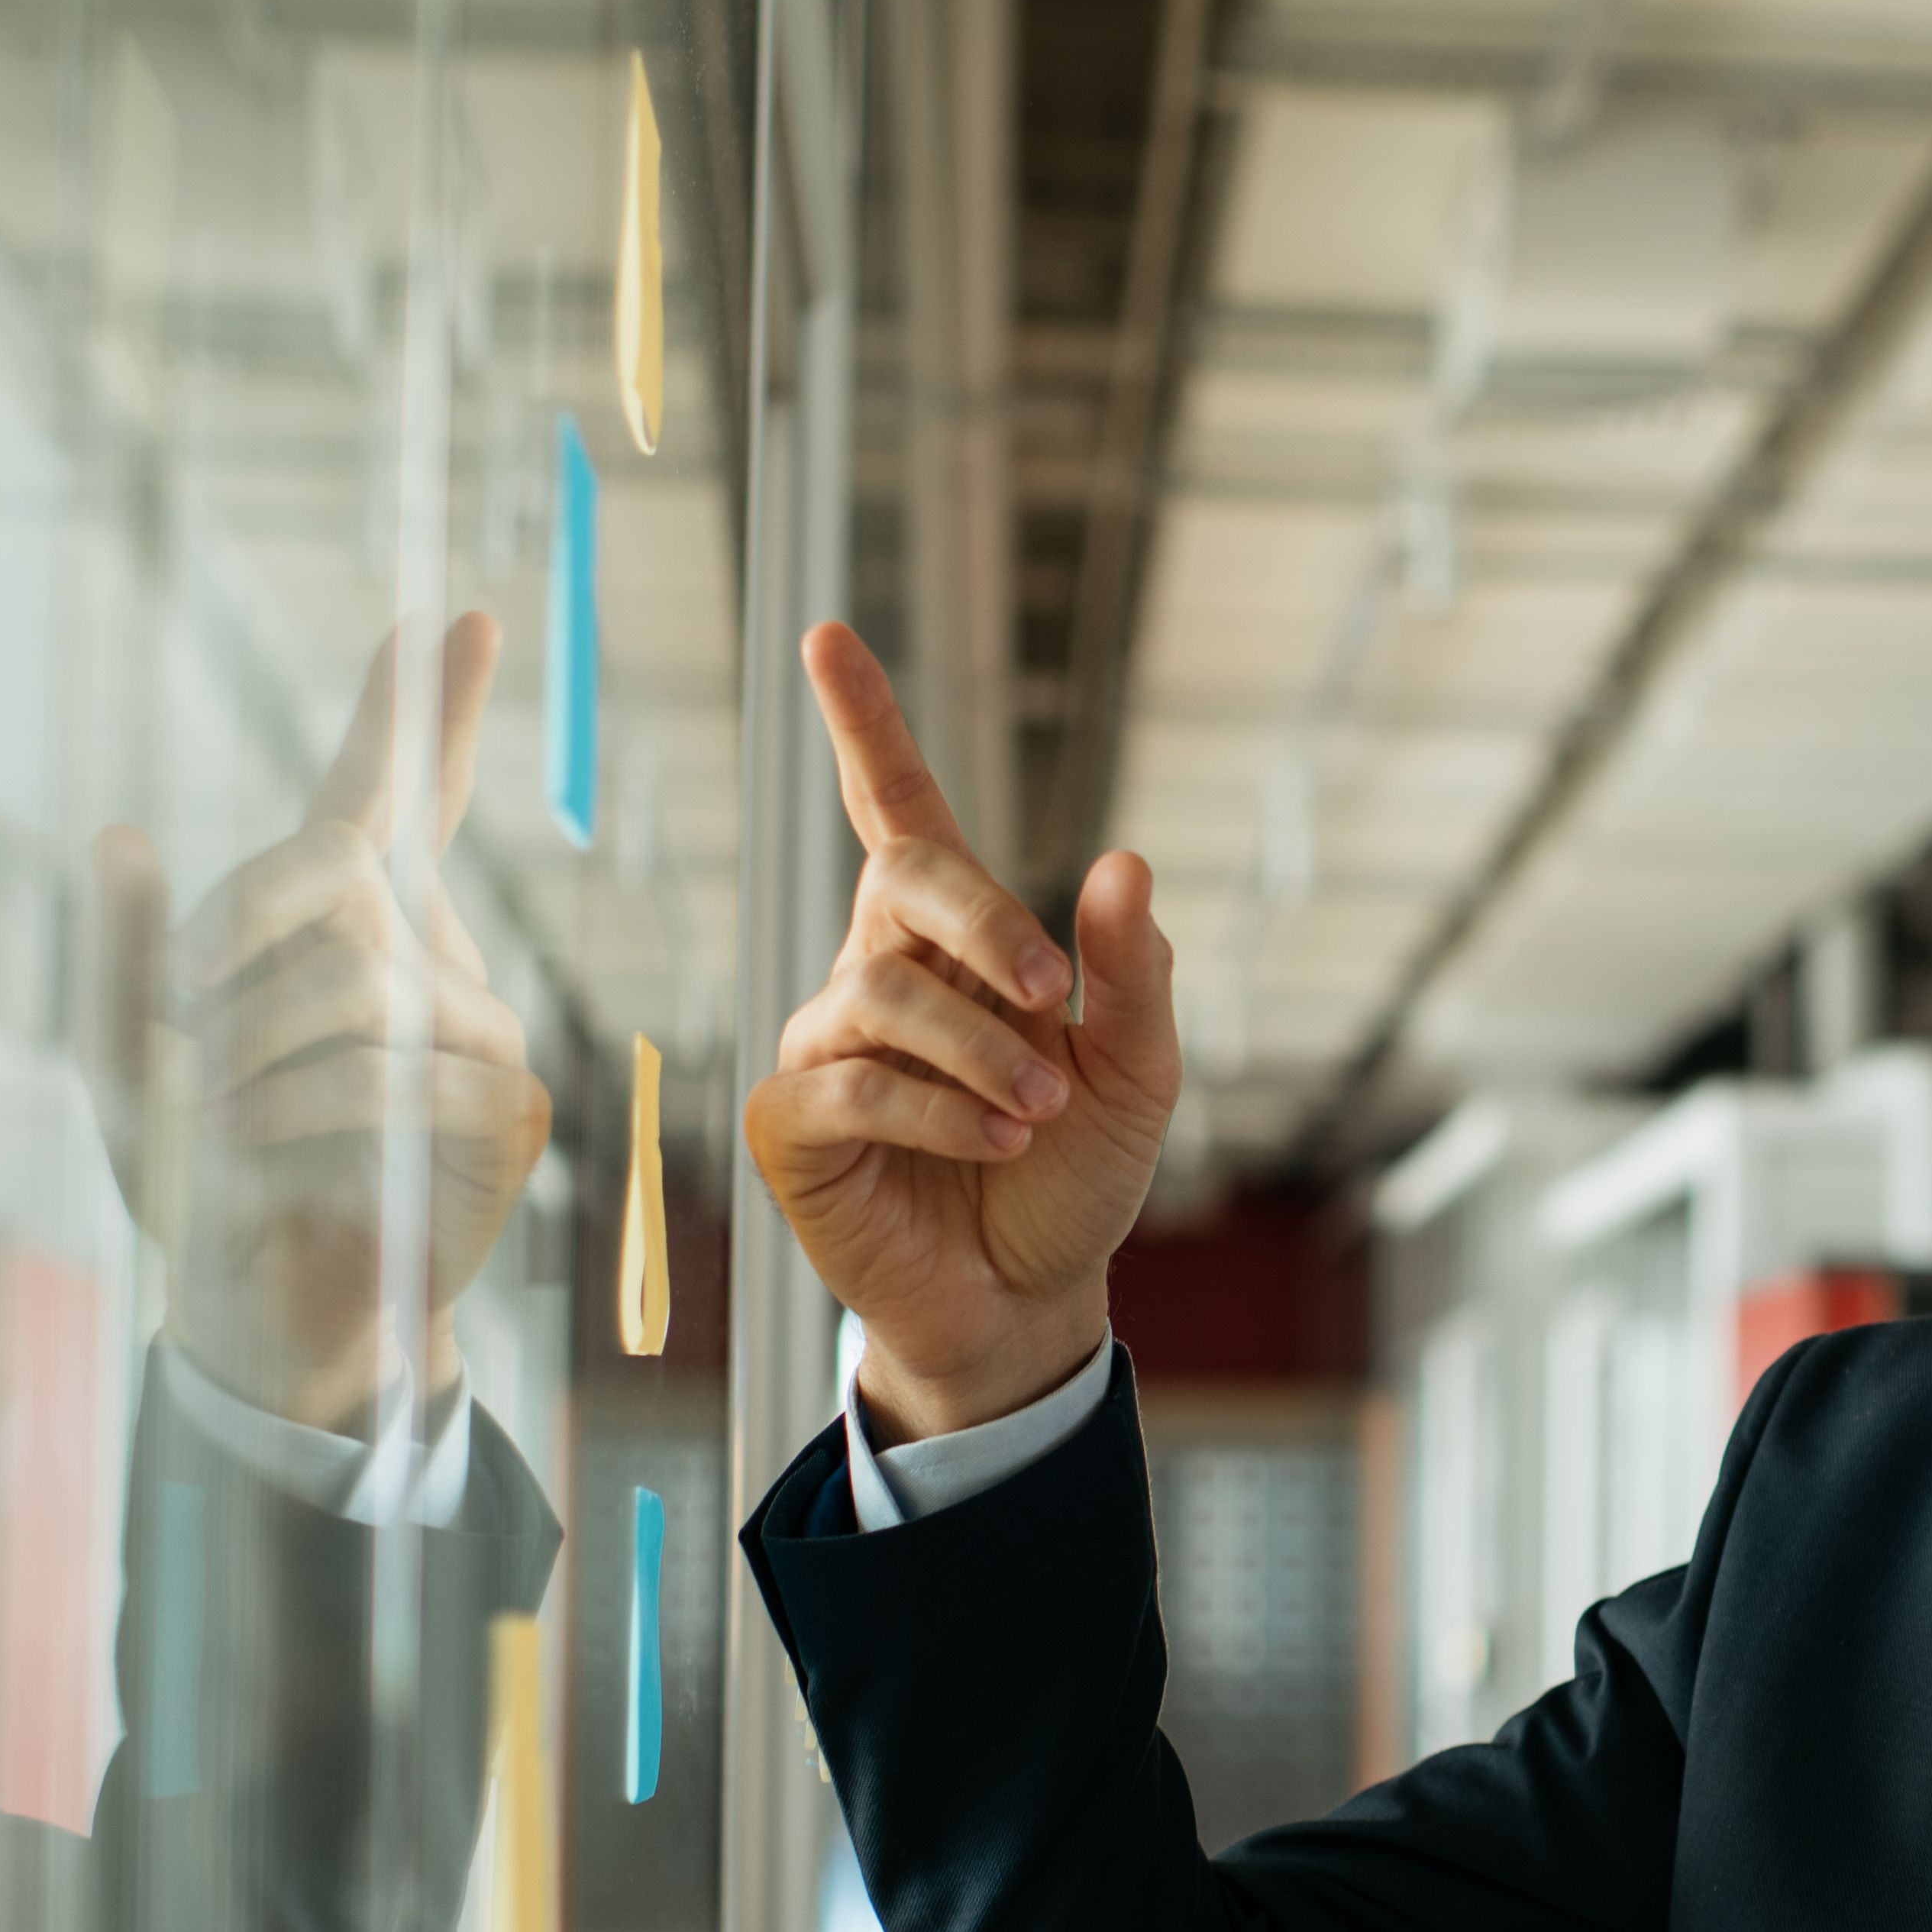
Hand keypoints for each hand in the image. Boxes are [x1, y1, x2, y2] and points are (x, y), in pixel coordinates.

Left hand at [95, 613, 552, 1428]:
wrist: (263, 1306)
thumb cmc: (198, 1173)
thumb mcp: (116, 1053)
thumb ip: (114, 950)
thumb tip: (119, 837)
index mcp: (349, 921)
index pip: (393, 791)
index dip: (420, 704)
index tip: (451, 614)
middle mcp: (428, 954)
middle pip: (339, 874)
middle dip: (235, 933)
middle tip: (173, 1018)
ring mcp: (477, 1028)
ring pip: (362, 982)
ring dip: (253, 1049)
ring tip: (204, 1113)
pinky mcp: (506, 1109)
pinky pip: (404, 1073)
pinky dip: (306, 1112)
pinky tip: (263, 1153)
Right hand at [741, 623, 1180, 1435]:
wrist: (1033, 1296)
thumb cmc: (1076, 1174)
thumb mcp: (1139, 1071)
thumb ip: (1135, 973)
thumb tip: (1125, 861)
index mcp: (952, 941)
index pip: (900, 811)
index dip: (865, 726)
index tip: (827, 635)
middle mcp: (876, 973)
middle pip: (902, 881)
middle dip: (986, 921)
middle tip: (1056, 995)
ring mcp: (825, 1047)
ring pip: (884, 994)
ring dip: (982, 1050)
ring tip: (1038, 1109)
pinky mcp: (792, 1124)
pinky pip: (855, 1082)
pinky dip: (941, 1109)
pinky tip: (993, 1140)